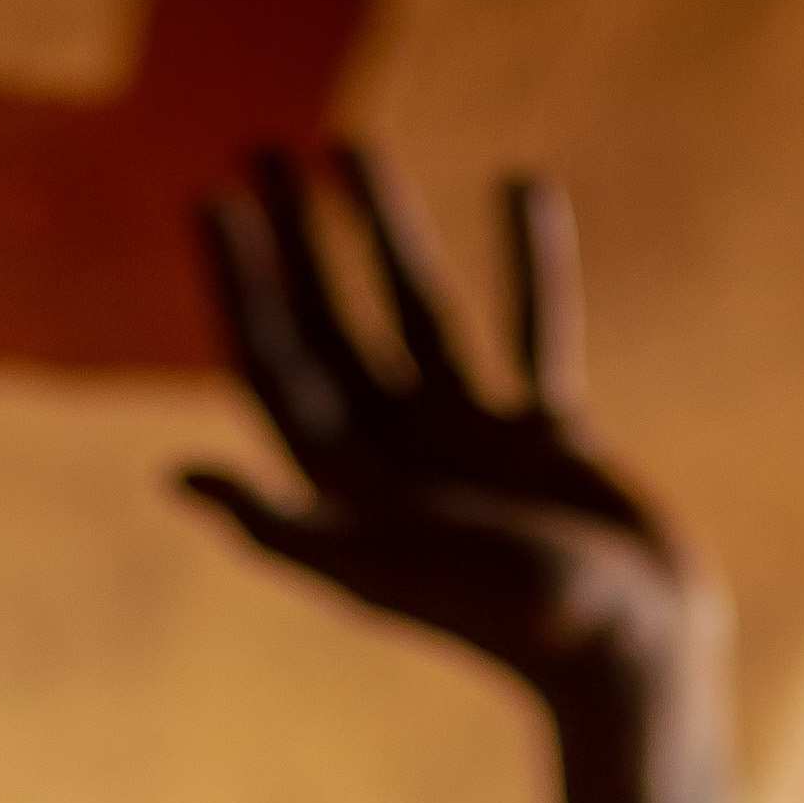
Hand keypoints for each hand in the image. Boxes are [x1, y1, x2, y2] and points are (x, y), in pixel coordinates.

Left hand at [183, 146, 735, 802]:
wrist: (629, 655)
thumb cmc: (507, 619)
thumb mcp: (386, 565)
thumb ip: (283, 525)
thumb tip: (174, 475)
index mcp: (346, 489)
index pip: (273, 366)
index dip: (238, 286)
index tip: (213, 199)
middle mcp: (397, 459)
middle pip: (326, 327)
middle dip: (290, 243)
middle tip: (259, 151)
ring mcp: (470, 444)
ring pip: (415, 314)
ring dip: (383, 233)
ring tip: (353, 147)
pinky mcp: (545, 440)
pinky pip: (532, 329)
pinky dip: (529, 261)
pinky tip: (523, 183)